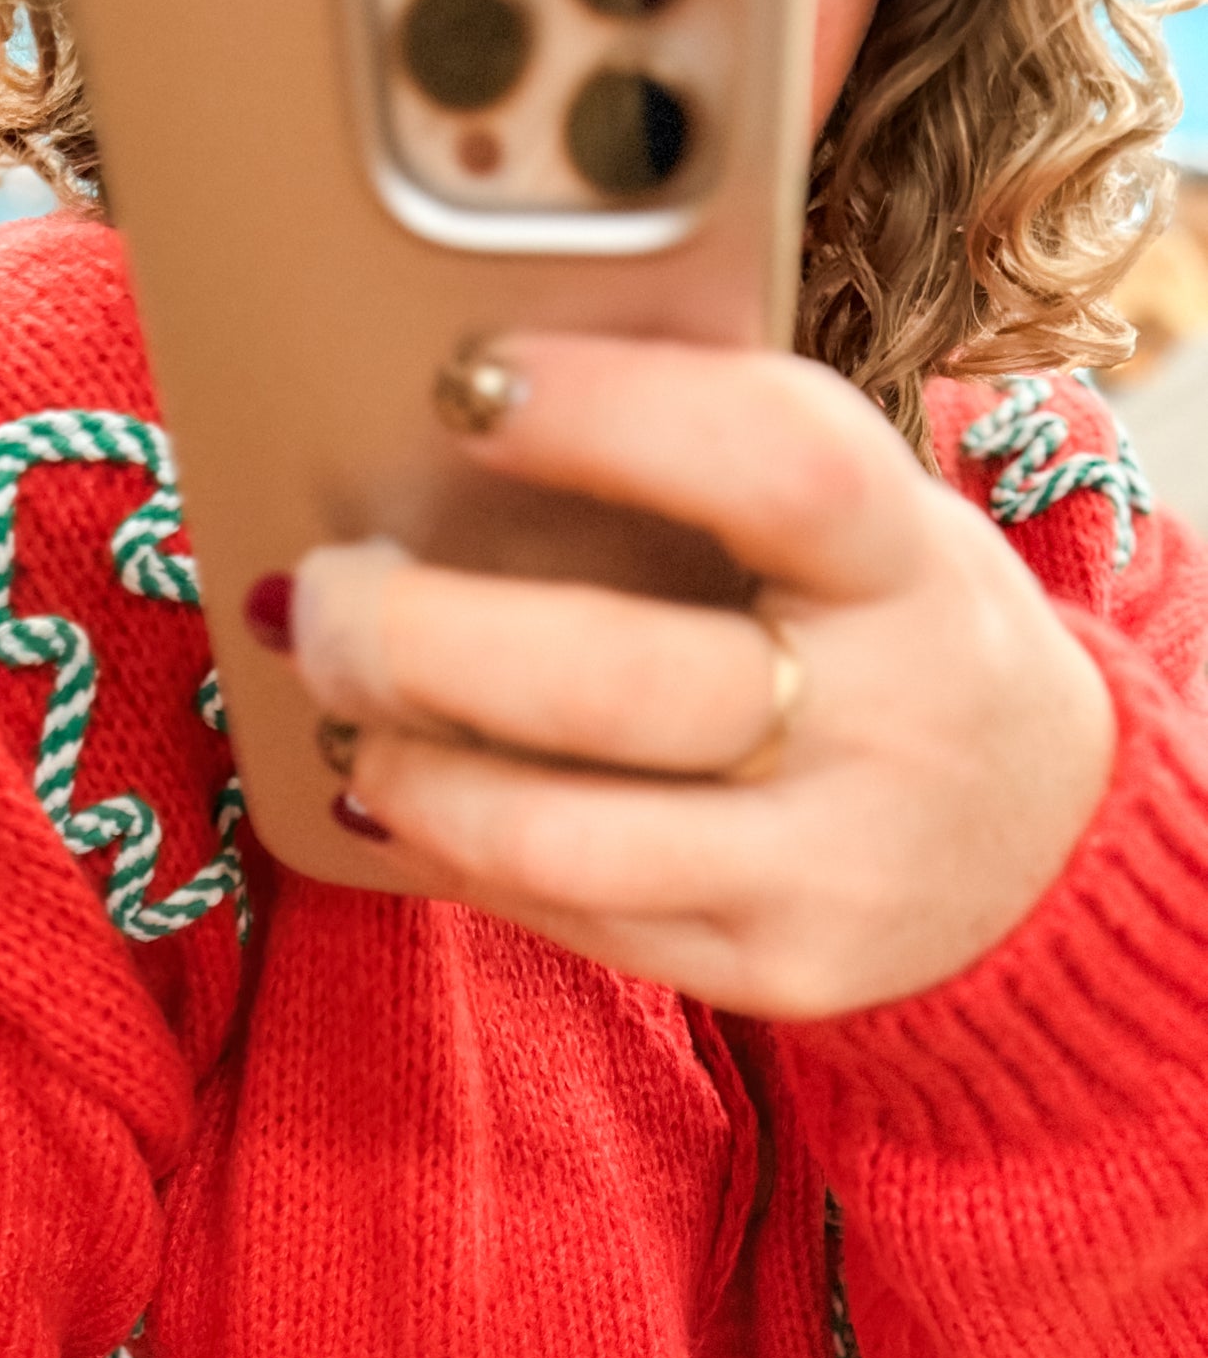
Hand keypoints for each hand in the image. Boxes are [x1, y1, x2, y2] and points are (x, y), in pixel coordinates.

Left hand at [288, 337, 1117, 1018]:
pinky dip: (447, 853)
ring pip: (562, 840)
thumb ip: (718, 480)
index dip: (607, 415)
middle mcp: (890, 722)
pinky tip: (390, 797)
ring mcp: (831, 869)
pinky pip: (567, 922)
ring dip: (410, 773)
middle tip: (318, 592)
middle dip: (415, 637)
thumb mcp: (870, 531)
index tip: (465, 384)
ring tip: (340, 721)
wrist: (1039, 845)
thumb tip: (460, 430)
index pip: (774, 466)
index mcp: (911, 563)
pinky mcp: (773, 972)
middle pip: (612, 679)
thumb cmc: (891, 636)